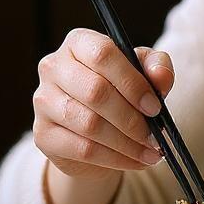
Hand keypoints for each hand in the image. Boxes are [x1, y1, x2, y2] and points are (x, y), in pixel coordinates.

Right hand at [32, 28, 174, 180]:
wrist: (95, 130)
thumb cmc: (122, 91)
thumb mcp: (144, 73)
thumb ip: (157, 68)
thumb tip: (161, 77)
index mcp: (78, 43)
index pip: (103, 55)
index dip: (132, 83)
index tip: (154, 107)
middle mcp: (53, 67)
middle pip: (95, 92)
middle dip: (132, 118)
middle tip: (155, 135)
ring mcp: (43, 101)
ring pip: (89, 124)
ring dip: (127, 143)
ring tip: (151, 152)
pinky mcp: (43, 134)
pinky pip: (82, 149)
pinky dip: (115, 158)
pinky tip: (135, 161)